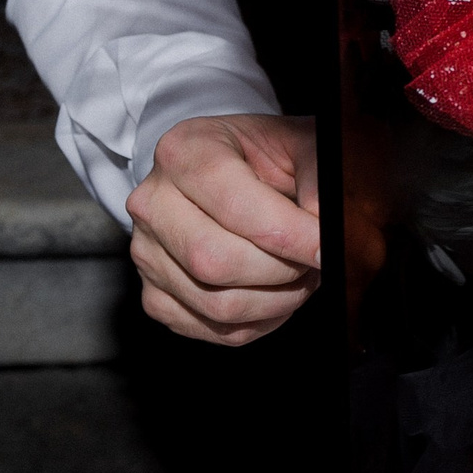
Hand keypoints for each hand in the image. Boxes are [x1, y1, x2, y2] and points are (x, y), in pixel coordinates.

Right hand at [127, 113, 320, 344]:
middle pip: (217, 262)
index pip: (235, 205)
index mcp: (184, 151)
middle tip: (315, 261)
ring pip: (218, 305)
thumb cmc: (264, 155)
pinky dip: (259, 322)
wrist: (225, 169)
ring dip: (277, 301)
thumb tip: (325, 230)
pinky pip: (214, 330)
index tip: (326, 248)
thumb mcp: (298, 142)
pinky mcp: (154, 296)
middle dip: (282, 272)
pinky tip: (276, 293)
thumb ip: (318, 176)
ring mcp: (146, 254)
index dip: (289, 235)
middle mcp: (153, 203)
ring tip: (301, 275)